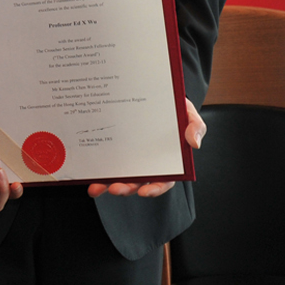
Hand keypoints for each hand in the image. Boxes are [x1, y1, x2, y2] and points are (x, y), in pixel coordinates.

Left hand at [88, 98, 206, 197]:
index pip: (164, 180)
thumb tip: (194, 143)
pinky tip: (89, 177)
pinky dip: (97, 173)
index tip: (145, 191)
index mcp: (166, 161)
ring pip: (119, 177)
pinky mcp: (114, 150)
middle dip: (127, 188)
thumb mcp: (188, 114)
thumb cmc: (173, 108)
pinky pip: (105, 163)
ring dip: (108, 185)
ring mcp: (129, 158)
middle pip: (138, 182)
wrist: (153, 93)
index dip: (155, 189)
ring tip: (97, 188)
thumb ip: (195, 127)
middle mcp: (147, 163)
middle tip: (117, 188)